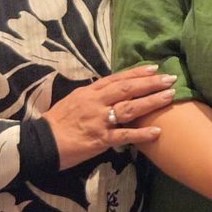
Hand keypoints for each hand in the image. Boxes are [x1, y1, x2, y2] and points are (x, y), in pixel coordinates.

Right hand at [44, 64, 176, 169]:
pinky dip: (141, 134)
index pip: (117, 79)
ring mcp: (99, 120)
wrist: (41, 143)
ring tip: (170, 96)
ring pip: (130, 108)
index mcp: (89, 92)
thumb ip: (93, 95)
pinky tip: (157, 132)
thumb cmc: (56, 123)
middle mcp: (96, 102)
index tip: (154, 68)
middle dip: (151, 83)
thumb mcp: (73, 101)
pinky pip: (124, 136)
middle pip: (127, 89)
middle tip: (170, 78)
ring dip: (151, 101)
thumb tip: (110, 90)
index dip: (136, 73)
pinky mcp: (100, 139)